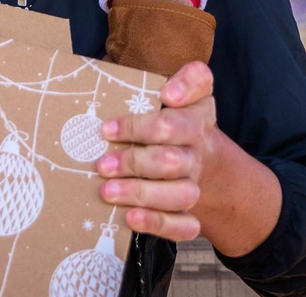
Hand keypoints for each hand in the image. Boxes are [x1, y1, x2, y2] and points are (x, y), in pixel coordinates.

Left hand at [96, 61, 218, 241]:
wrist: (203, 155)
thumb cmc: (179, 118)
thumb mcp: (186, 89)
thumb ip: (185, 79)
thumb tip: (169, 91)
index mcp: (196, 118)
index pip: (173, 121)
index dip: (141, 126)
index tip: (107, 128)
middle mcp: (197, 151)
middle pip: (170, 160)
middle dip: (132, 163)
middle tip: (102, 164)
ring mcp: (194, 182)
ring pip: (179, 194)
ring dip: (141, 193)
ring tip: (107, 191)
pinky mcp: (191, 212)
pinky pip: (184, 225)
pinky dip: (158, 223)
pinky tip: (131, 217)